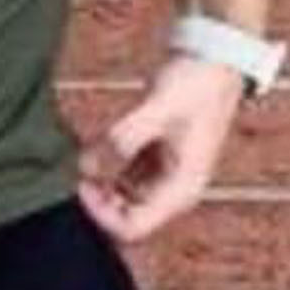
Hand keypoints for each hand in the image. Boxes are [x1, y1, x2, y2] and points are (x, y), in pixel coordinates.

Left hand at [77, 52, 247, 245]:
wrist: (215, 60)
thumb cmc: (194, 85)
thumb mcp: (158, 109)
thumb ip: (123, 138)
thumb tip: (86, 167)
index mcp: (181, 190)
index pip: (132, 228)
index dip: (100, 214)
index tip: (80, 183)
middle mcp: (173, 191)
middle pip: (123, 219)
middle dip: (96, 201)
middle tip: (74, 169)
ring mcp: (163, 177)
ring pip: (119, 200)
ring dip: (98, 185)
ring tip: (81, 155)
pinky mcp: (153, 161)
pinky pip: (121, 177)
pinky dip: (104, 168)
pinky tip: (91, 146)